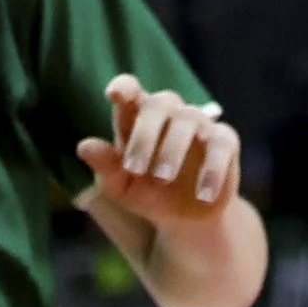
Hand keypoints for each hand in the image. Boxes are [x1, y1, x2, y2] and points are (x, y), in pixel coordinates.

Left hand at [77, 75, 241, 228]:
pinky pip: (220, 144)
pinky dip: (212, 169)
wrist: (184, 218)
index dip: (124, 87)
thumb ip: (105, 166)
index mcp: (138, 118)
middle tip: (134, 169)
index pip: (131, 90)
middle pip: (159, 103)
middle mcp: (169, 114)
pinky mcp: (225, 141)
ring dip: (173, 148)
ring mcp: (199, 124)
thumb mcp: (121, 187)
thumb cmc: (147, 194)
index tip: (116, 94)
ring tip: (162, 179)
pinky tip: (203, 195)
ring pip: (189, 119)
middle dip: (145, 134)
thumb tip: (83, 146)